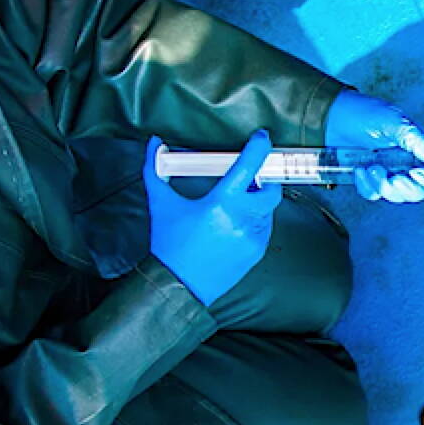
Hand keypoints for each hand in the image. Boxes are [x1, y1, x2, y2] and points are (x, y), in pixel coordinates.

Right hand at [143, 131, 281, 305]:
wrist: (176, 285)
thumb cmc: (169, 245)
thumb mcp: (160, 204)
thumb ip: (155, 169)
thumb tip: (153, 144)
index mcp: (221, 204)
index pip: (249, 167)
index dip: (259, 148)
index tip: (262, 139)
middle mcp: (243, 220)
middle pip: (270, 189)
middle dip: (262, 179)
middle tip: (247, 176)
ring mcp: (254, 238)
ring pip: (268, 209)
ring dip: (256, 201)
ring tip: (234, 202)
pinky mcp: (257, 252)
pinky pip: (265, 228)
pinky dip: (255, 220)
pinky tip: (234, 222)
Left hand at [325, 90, 423, 202]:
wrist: (329, 118)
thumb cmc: (361, 113)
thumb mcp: (395, 124)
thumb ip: (420, 144)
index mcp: (416, 148)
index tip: (414, 173)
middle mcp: (405, 162)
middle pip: (420, 190)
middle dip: (405, 188)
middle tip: (392, 177)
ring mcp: (387, 172)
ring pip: (397, 196)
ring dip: (382, 186)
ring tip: (370, 167)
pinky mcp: (369, 179)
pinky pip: (374, 194)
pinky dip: (366, 186)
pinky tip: (359, 170)